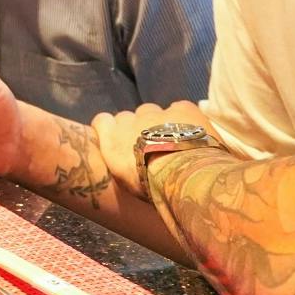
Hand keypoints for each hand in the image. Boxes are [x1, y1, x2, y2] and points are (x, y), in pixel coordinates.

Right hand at [90, 99, 217, 198]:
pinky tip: (191, 131)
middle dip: (136, 127)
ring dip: (158, 122)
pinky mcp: (181, 109)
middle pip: (129, 117)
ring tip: (173, 140)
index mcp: (113, 140)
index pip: (102, 121)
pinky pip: (179, 108)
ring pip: (153, 111)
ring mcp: (155, 113)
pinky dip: (183, 116)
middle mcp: (130, 121)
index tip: (118, 138)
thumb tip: (123, 160)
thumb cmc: (151, 186)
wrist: (183, 175)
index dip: (110, 127)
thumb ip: (119, 161)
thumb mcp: (124, 181)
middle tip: (150, 146)